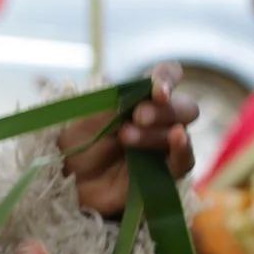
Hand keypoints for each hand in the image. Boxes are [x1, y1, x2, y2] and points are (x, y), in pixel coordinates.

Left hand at [60, 62, 198, 216]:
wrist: (69, 178)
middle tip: (137, 116)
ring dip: (156, 133)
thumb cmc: (80, 140)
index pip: (168, 76)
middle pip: (184, 108)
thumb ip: (120, 102)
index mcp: (143, 97)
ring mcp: (164, 146)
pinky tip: (179, 141)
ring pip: (179, 133)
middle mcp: (160, 120)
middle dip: (162, 110)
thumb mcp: (92, 115)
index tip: (157, 90)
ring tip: (126, 136)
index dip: (168, 78)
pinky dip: (183, 150)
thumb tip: (146, 93)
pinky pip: (184, 162)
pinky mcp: (165, 173)